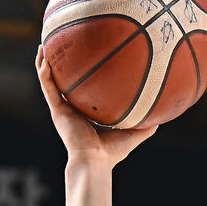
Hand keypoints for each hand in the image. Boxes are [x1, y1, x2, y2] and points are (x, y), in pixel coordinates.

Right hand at [36, 45, 157, 167]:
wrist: (94, 161)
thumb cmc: (111, 153)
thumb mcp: (132, 135)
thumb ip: (146, 126)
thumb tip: (162, 118)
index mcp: (84, 114)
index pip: (81, 93)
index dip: (80, 79)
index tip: (84, 61)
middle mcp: (70, 110)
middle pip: (62, 83)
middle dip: (60, 66)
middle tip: (60, 45)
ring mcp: (61, 109)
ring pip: (49, 81)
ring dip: (45, 62)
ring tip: (44, 44)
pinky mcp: (56, 110)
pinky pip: (47, 85)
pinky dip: (44, 71)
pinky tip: (45, 56)